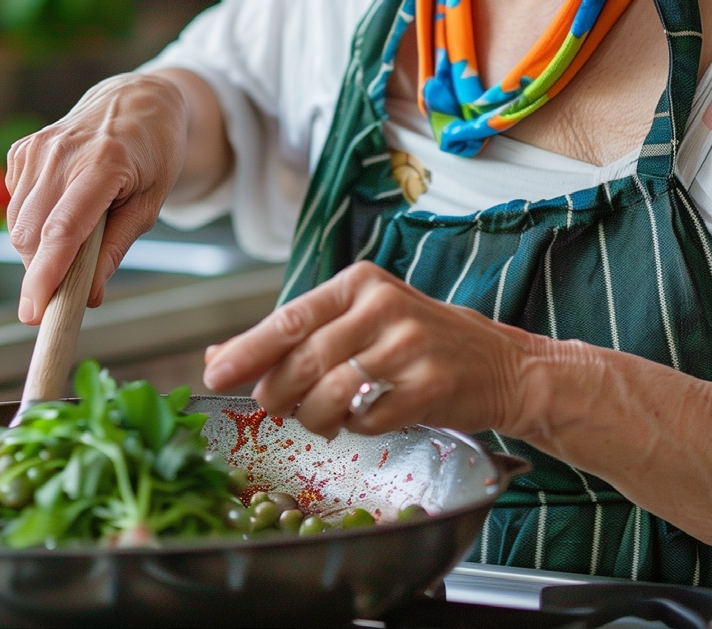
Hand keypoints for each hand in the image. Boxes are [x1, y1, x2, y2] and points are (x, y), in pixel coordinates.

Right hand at [7, 72, 189, 323]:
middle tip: (67, 288)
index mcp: (102, 163)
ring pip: (18, 224)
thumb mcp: (151, 202)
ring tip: (76, 239)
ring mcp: (36, 148)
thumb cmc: (152, 152)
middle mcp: (62, 153)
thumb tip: (88, 295)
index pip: (63, 229)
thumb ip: (117, 247)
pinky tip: (62, 207)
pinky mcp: (21, 150)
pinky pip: (15, 205)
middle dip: (43, 272)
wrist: (136, 100)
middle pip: (32, 234)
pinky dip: (33, 222)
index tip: (34, 312)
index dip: (45, 275)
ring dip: (37, 250)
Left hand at [203, 262, 532, 438]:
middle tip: (276, 407)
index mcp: (360, 281)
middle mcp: (384, 306)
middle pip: (303, 361)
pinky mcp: (429, 386)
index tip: (213, 373)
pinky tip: (367, 417)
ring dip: (314, 419)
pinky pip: (366, 422)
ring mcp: (409, 346)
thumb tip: (219, 355)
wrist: (498, 363)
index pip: (290, 318)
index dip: (247, 350)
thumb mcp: (357, 320)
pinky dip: (356, 430)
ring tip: (323, 416)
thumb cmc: (416, 340)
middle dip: (278, 395)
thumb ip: (294, 337)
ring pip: (329, 396)